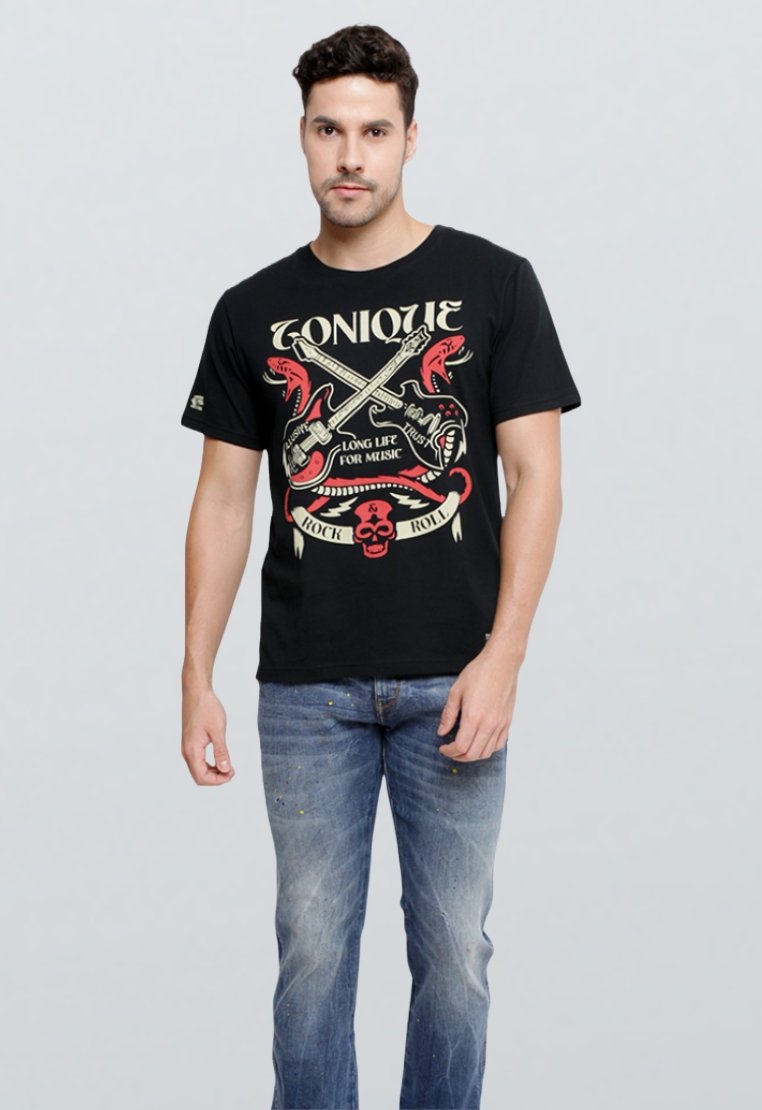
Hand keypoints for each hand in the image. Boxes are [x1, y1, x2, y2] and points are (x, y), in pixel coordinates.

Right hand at [181, 685, 235, 784]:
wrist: (196, 692)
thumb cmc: (207, 708)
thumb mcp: (218, 731)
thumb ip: (221, 752)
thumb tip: (225, 770)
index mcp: (192, 750)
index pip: (202, 777)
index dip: (218, 780)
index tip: (232, 772)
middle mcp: (186, 751)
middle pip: (199, 776)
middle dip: (216, 778)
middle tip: (232, 770)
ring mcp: (187, 747)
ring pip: (198, 769)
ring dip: (213, 771)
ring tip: (228, 765)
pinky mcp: (190, 742)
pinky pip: (197, 760)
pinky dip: (209, 764)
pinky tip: (220, 757)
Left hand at [436, 643, 520, 760]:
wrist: (501, 663)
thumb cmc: (479, 672)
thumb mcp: (456, 691)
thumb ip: (448, 715)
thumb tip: (441, 731)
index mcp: (473, 717)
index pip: (460, 746)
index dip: (449, 751)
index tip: (443, 748)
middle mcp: (489, 724)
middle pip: (473, 754)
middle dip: (458, 757)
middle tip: (450, 751)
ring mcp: (500, 724)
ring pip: (486, 753)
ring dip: (473, 755)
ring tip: (463, 749)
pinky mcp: (507, 721)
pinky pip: (499, 745)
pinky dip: (488, 749)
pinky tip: (480, 743)